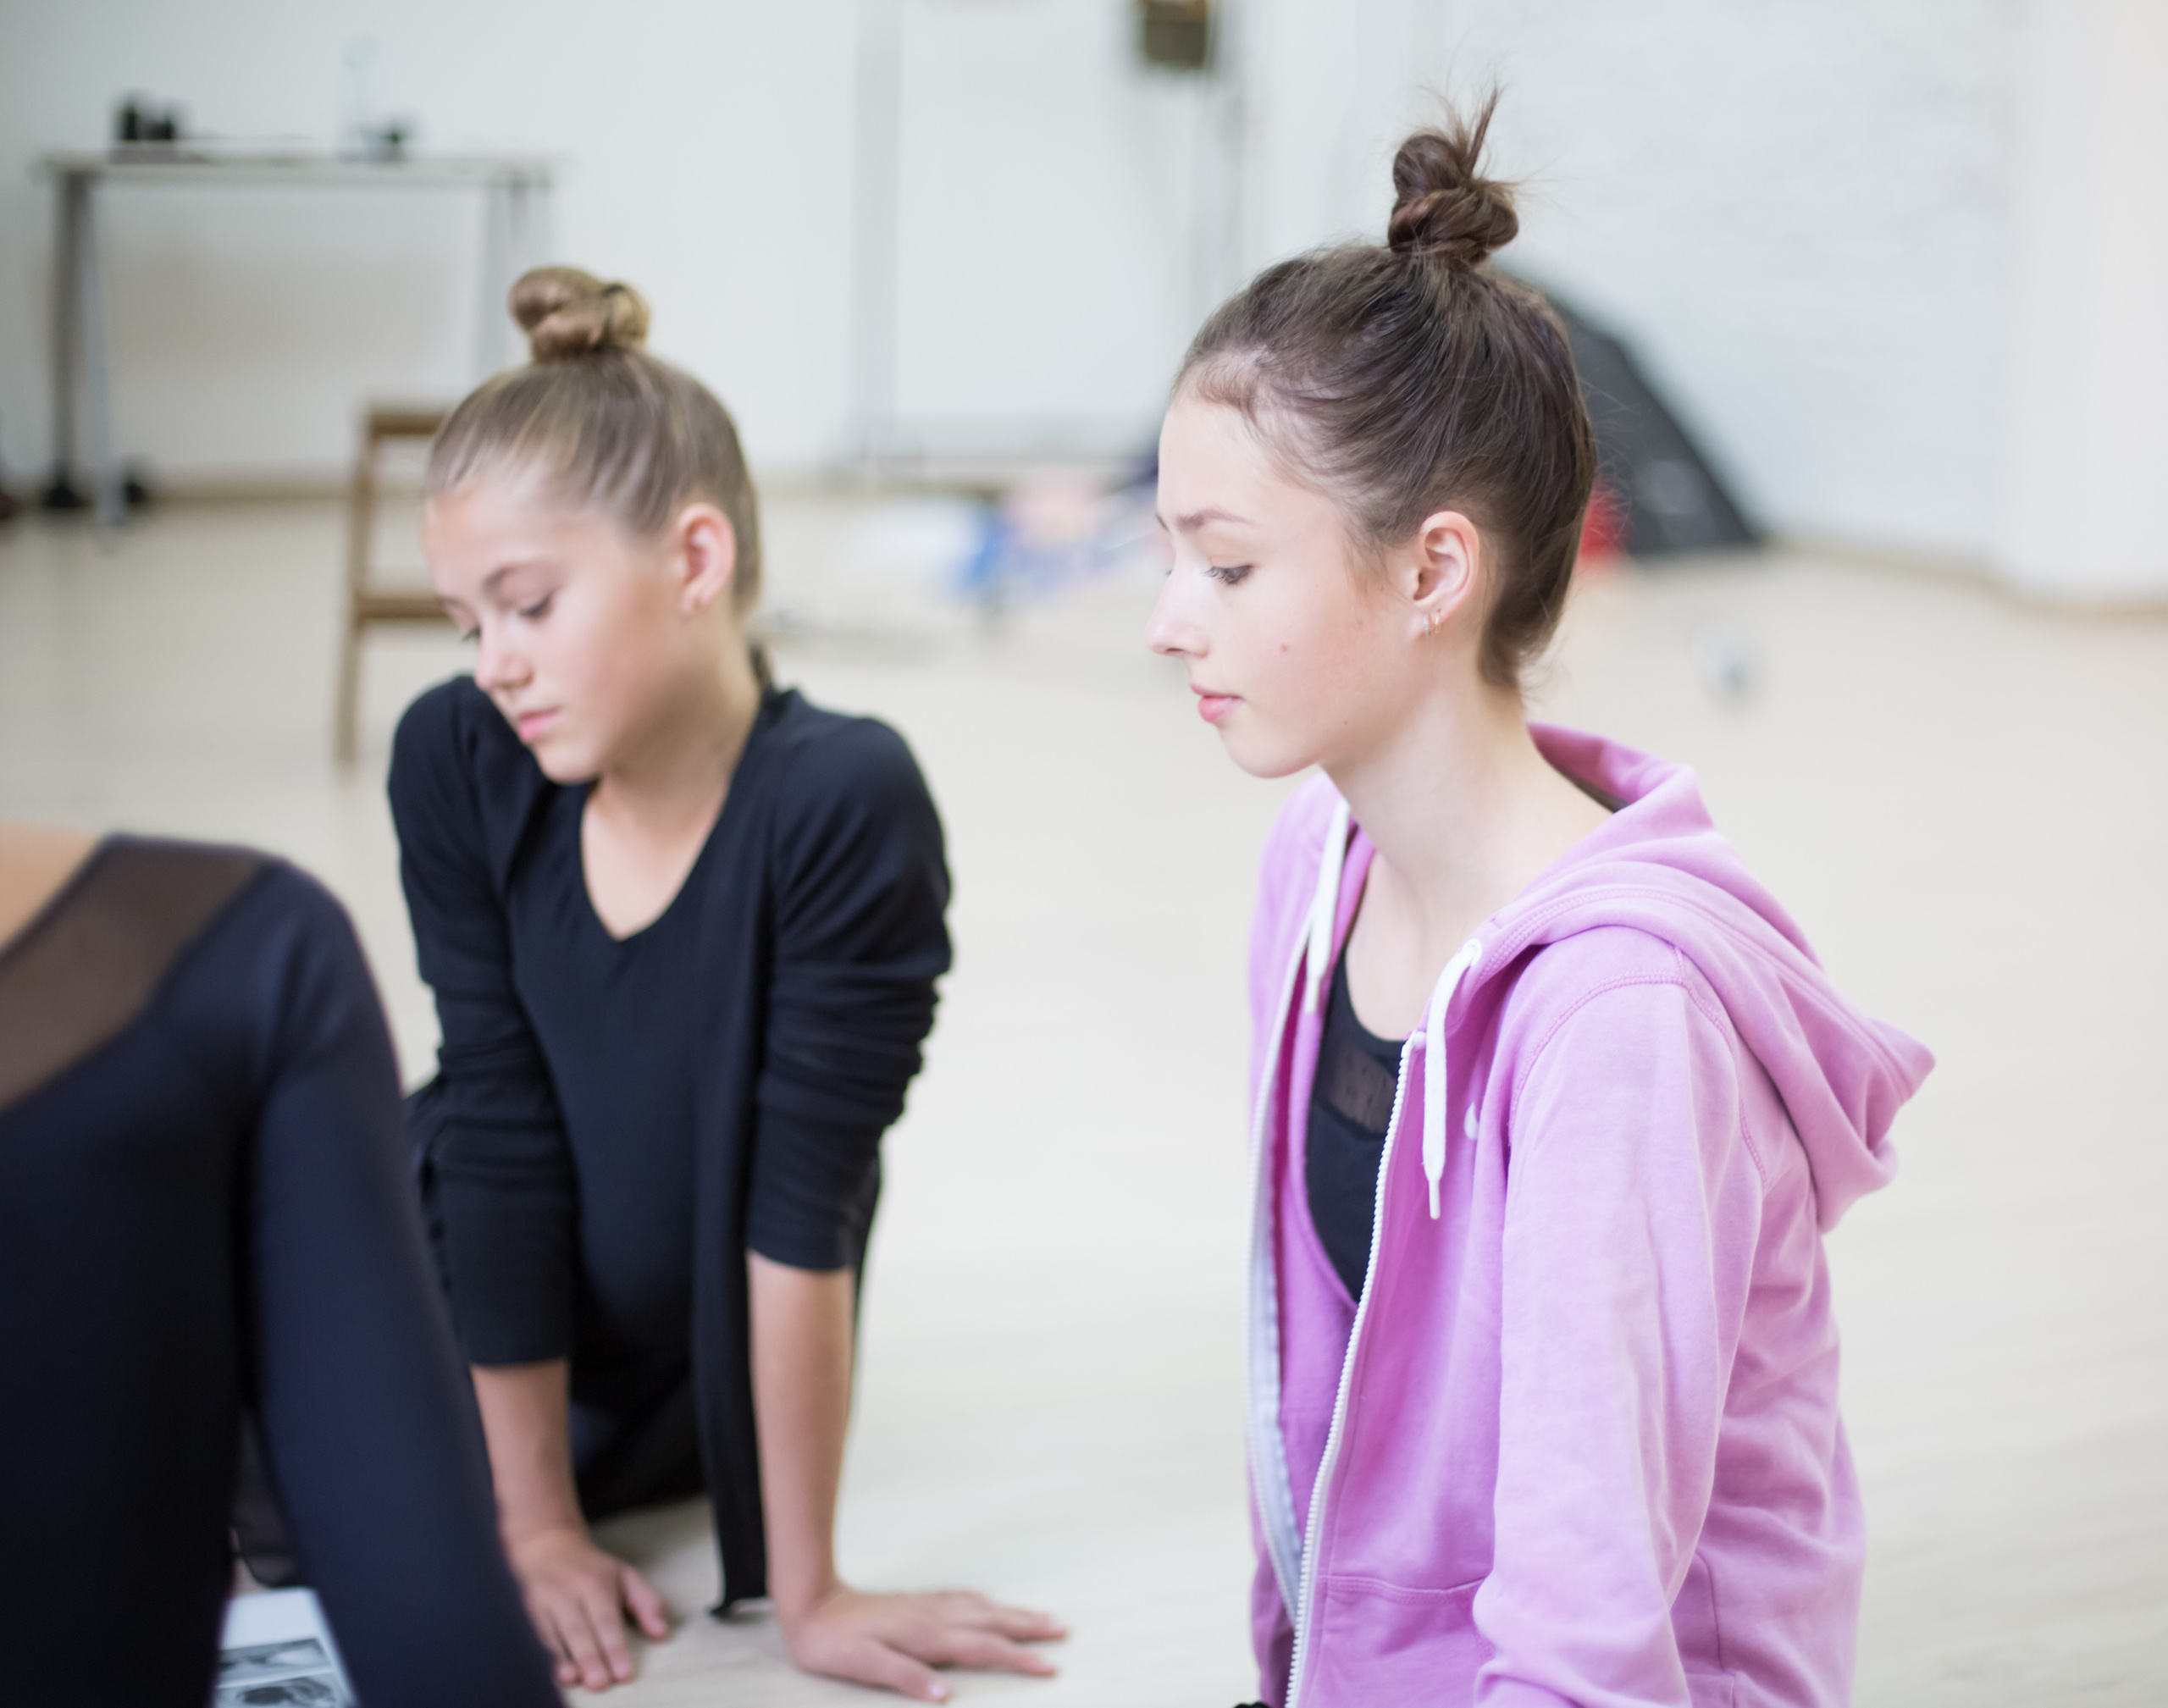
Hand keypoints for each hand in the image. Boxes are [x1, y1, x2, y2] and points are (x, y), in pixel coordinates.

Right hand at [504, 1522, 670, 1691]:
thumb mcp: (625, 1576)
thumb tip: (662, 1633)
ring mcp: (545, 1601)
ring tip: (572, 1680)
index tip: (624, 1673)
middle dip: (589, 1657)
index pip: (606, 1619)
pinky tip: (552, 1672)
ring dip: (562, 1658)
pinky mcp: (528, 1610)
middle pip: (579, 1629)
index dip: (614, 1647)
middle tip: (600, 1684)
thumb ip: (646, 1603)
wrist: (547, 1545)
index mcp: (596, 1584)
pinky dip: (543, 1655)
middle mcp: (569, 1592)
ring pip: (554, 1633)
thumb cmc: (592, 1569)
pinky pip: (536, 1635)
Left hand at [777, 1584, 1064, 1701]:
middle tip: (1063, 1630)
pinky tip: (988, 1601)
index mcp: (927, 1637)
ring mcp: (927, 1607)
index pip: (984, 1648)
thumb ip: (905, 1677)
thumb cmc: (835, 1643)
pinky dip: (983, 1602)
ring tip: (1042, 1615)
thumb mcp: (863, 1666)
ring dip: (1013, 1612)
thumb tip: (944, 1694)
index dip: (1018, 1658)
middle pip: (992, 1622)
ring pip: (981, 1608)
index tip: (1050, 1666)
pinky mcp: (915, 1603)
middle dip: (1029, 1628)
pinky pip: (961, 1599)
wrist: (813, 1605)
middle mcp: (934, 1617)